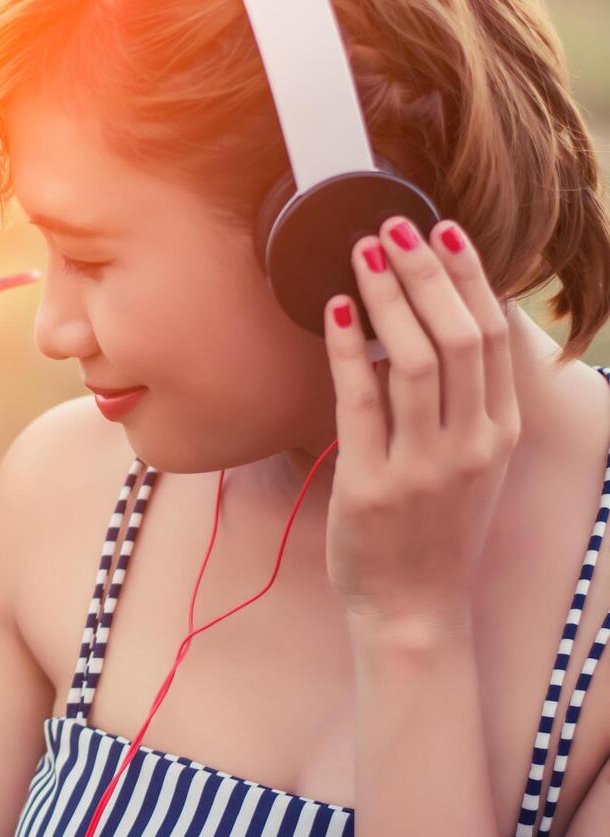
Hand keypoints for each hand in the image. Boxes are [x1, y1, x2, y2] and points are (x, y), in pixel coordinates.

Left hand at [321, 217, 520, 636]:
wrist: (415, 610)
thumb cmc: (435, 529)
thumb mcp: (471, 463)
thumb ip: (465, 403)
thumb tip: (440, 326)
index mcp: (500, 433)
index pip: (494, 337)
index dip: (469, 278)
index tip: (443, 233)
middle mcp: (471, 445)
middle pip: (458, 337)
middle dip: (426, 273)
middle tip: (394, 226)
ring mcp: (424, 466)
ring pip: (415, 361)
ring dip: (388, 298)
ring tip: (362, 252)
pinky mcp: (372, 484)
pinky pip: (361, 402)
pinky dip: (348, 351)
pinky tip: (335, 311)